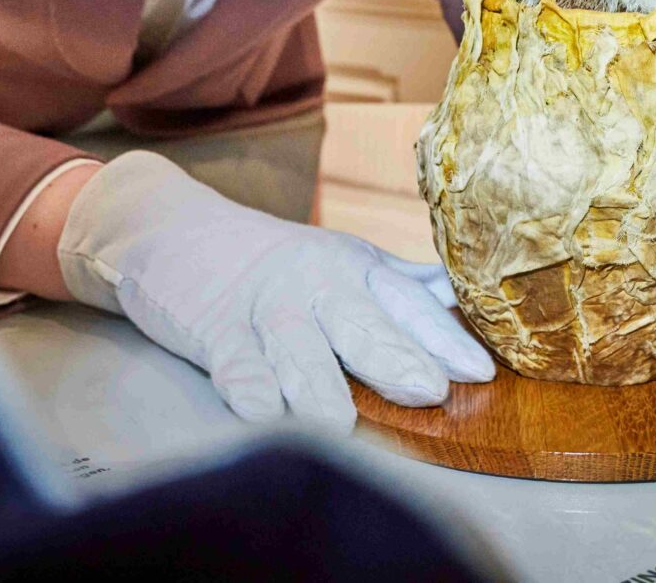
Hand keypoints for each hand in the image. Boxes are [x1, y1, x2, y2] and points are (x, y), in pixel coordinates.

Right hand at [56, 151, 494, 430]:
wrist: (176, 231)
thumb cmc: (277, 260)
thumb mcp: (347, 261)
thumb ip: (406, 286)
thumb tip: (472, 299)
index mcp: (356, 270)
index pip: (408, 303)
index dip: (443, 336)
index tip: (479, 369)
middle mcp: (316, 288)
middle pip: (360, 325)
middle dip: (393, 357)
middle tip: (427, 389)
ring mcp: (265, 312)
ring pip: (298, 352)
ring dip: (319, 387)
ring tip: (343, 424)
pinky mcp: (216, 334)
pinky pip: (236, 367)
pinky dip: (249, 391)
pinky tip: (265, 415)